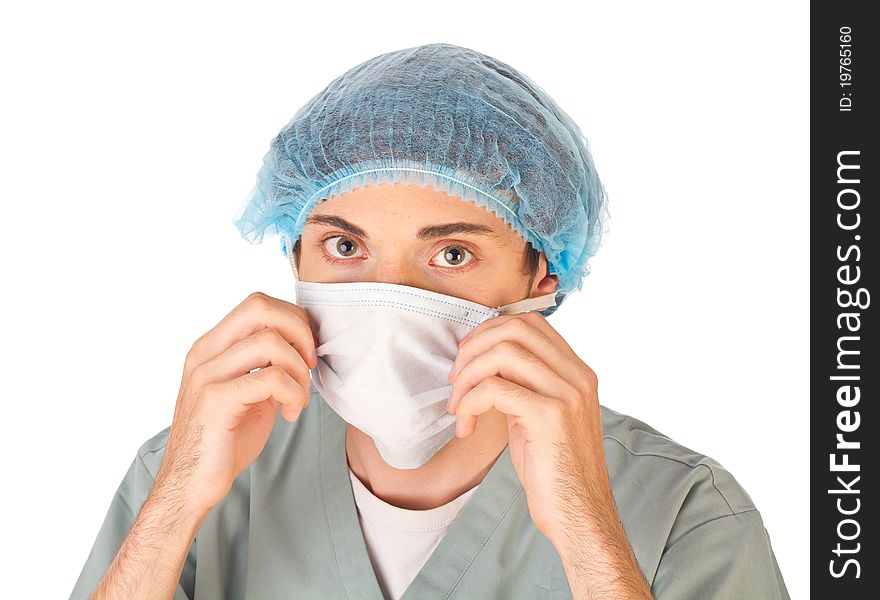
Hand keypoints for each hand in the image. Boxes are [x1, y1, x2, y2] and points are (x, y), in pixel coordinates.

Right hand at [157, 291, 317, 519]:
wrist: (190, 487)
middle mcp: (204, 354)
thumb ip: (269, 364)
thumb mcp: (250, 392)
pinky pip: (271, 378)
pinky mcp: (215, 401)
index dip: (293, 321)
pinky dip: (293, 394)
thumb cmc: (224, 441)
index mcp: (211, 347)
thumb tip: (307, 345)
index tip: (307, 354)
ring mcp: (206, 376)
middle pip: (261, 307)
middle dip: (300, 332)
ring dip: (299, 371)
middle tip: (310, 367)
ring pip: (270, 342)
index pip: (258, 303)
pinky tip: (289, 414)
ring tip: (298, 400)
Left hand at [445, 311, 606, 543]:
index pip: (530, 322)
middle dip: (473, 348)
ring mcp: (566, 394)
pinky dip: (469, 405)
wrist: (580, 516)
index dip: (489, 332)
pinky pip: (494, 389)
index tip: (468, 360)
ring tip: (458, 406)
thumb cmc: (554, 471)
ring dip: (467, 376)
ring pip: (502, 352)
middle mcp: (577, 376)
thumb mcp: (541, 415)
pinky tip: (466, 428)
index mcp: (577, 372)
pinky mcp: (549, 417)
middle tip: (455, 381)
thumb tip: (483, 361)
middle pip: (514, 328)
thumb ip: (524, 383)